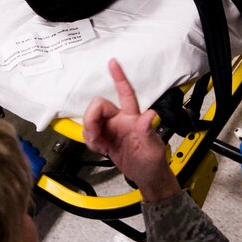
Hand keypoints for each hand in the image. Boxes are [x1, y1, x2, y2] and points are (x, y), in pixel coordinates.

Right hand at [81, 60, 176, 200]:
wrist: (146, 178)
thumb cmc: (153, 163)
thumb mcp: (152, 149)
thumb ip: (148, 131)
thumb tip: (151, 115)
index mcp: (133, 118)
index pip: (126, 93)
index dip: (119, 77)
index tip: (113, 63)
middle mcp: (121, 120)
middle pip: (98, 106)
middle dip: (91, 119)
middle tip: (96, 136)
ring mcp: (111, 129)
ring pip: (90, 120)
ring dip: (90, 132)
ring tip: (101, 146)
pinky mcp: (104, 138)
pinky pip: (88, 133)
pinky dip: (89, 140)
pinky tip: (100, 148)